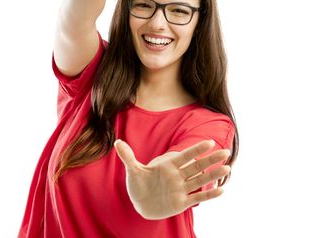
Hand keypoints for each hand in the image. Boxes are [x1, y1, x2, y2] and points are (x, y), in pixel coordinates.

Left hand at [114, 139, 230, 219]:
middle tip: (226, 151)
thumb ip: (128, 157)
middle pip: (197, 166)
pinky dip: (208, 194)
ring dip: (213, 174)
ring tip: (227, 167)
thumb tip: (117, 142)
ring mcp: (181, 189)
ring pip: (200, 179)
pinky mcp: (181, 202)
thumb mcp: (133, 171)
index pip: (184, 156)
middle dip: (210, 159)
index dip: (196, 149)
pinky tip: (221, 190)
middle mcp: (177, 176)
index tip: (209, 142)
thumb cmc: (138, 184)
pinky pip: (197, 197)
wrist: (140, 202)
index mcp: (168, 166)